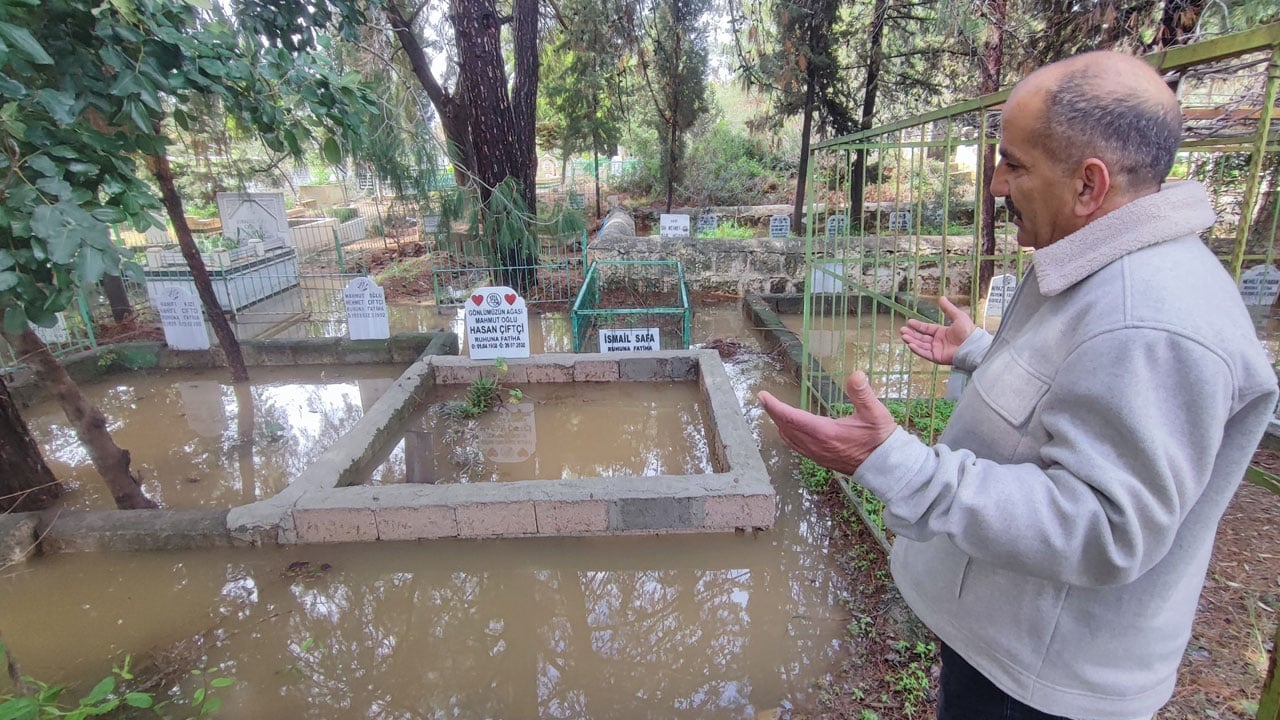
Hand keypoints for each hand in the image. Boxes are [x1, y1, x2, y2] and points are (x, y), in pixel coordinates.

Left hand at [758, 371, 896, 475]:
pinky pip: (797, 447)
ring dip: (780, 424)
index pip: (791, 417)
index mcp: (825, 432)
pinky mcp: (821, 460)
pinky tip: (790, 430)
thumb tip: (856, 374)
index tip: (762, 395)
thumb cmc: (881, 439)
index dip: (774, 406)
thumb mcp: (875, 413)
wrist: (887, 467)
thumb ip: (863, 393)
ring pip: (789, 439)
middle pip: (785, 427)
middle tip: (764, 399)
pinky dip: (788, 435)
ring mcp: (817, 455)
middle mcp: (816, 445)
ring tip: (774, 411)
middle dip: (773, 412)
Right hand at [900, 297, 974, 365]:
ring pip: (921, 345)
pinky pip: (924, 353)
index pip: (926, 329)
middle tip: (902, 330)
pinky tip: (910, 344)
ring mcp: (937, 350)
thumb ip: (948, 308)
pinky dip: (917, 349)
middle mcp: (938, 342)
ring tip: (904, 336)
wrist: (973, 345)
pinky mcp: (937, 357)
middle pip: (921, 338)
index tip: (909, 322)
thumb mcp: (958, 316)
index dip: (918, 325)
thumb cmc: (969, 331)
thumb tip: (941, 297)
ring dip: (912, 340)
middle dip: (911, 334)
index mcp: (942, 333)